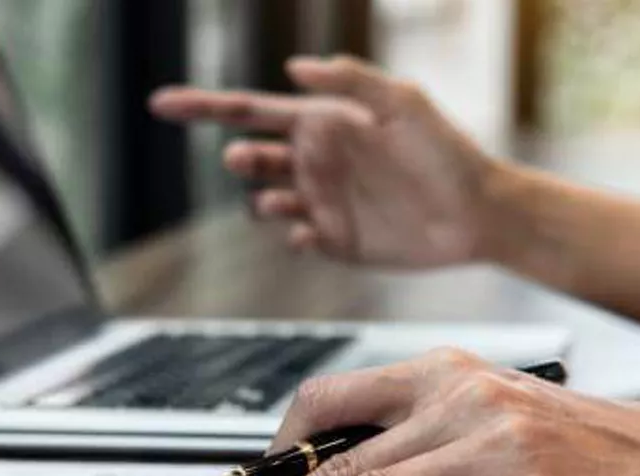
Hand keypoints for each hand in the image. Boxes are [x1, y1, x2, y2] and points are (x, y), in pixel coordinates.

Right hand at [149, 56, 498, 267]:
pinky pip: (296, 239)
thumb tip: (294, 68)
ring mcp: (322, 203)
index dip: (202, 107)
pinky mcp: (336, 243)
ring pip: (264, 202)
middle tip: (251, 159)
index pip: (250, 111)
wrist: (480, 212)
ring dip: (263, 200)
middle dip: (241, 158)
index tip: (159, 104)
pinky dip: (294, 235)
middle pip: (250, 158)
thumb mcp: (404, 102)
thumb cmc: (447, 150)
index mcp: (322, 121)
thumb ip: (351, 81)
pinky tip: (314, 232)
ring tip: (284, 200)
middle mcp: (315, 161)